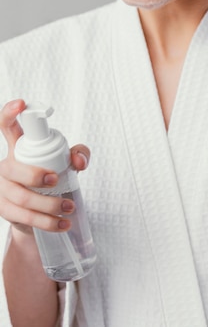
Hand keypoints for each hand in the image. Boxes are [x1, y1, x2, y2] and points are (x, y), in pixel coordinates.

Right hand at [0, 100, 89, 234]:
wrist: (37, 212)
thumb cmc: (50, 177)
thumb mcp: (66, 162)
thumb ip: (78, 153)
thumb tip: (79, 161)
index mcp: (18, 147)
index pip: (8, 126)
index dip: (10, 113)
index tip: (21, 104)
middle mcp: (6, 166)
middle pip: (14, 168)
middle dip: (35, 175)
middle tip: (57, 180)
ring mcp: (2, 189)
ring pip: (21, 197)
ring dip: (48, 204)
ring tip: (69, 207)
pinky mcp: (5, 211)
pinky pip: (23, 218)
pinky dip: (46, 222)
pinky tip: (62, 223)